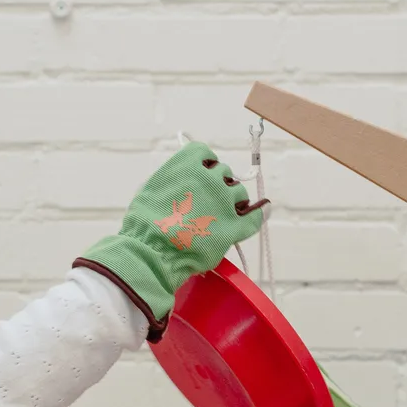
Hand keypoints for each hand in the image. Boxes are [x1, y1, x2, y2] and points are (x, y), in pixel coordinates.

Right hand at [73, 141, 269, 342]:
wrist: (152, 252)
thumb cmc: (144, 224)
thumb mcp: (152, 188)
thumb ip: (173, 180)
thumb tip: (183, 183)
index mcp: (188, 164)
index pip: (205, 154)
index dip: (204, 166)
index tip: (200, 176)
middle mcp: (211, 178)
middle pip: (224, 173)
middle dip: (217, 184)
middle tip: (207, 202)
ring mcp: (225, 202)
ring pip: (240, 192)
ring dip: (233, 200)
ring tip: (221, 215)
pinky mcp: (234, 228)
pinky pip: (254, 217)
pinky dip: (259, 213)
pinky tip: (262, 210)